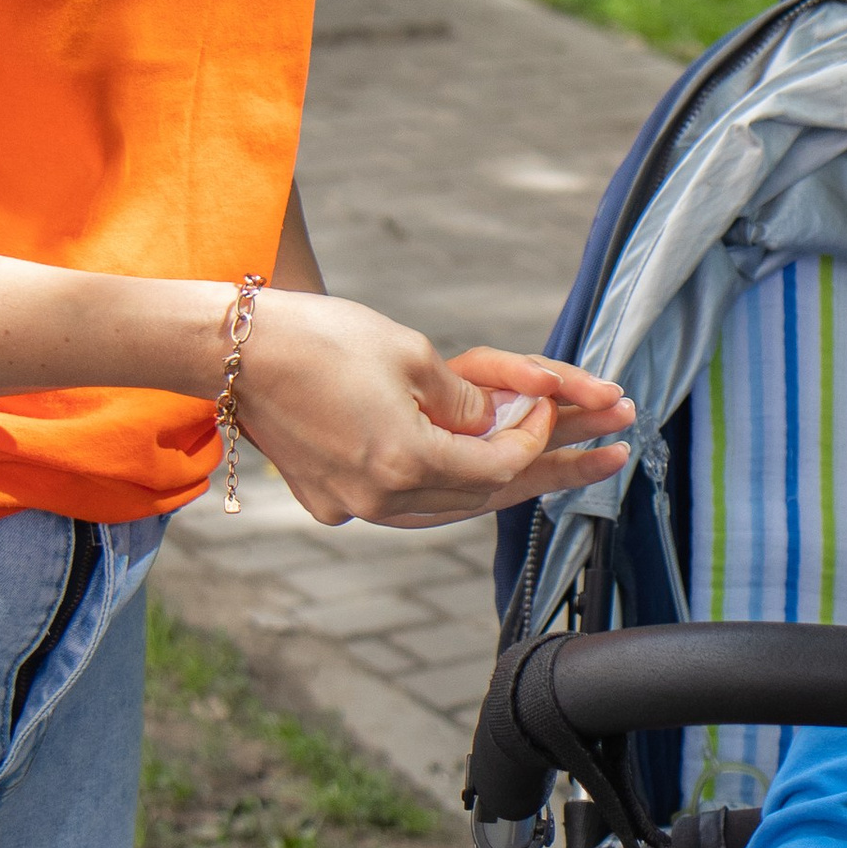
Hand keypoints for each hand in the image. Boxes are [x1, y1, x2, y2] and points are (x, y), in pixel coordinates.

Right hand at [234, 297, 633, 529]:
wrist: (233, 353)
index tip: (552, 403)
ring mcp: (349, 506)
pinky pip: (404, 504)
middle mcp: (378, 500)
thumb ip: (466, 399)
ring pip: (444, 508)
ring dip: (497, 485)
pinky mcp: (327, 500)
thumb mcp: (411, 355)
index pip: (498, 467)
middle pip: (481, 497)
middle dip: (551, 473)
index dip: (535, 436)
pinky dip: (443, 486)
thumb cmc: (321, 339)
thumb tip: (500, 422)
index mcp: (405, 463)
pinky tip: (471, 469)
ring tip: (557, 467)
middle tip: (613, 457)